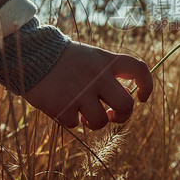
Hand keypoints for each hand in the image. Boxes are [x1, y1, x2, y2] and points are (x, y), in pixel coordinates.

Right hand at [24, 42, 152, 129]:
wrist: (33, 55)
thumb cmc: (67, 60)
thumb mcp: (92, 57)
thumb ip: (109, 74)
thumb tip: (127, 101)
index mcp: (106, 61)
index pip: (138, 69)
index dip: (147, 85)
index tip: (142, 97)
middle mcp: (97, 76)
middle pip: (125, 105)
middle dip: (123, 116)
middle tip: (113, 115)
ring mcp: (80, 92)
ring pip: (100, 122)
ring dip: (95, 122)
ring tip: (85, 114)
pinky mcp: (62, 105)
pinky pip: (75, 124)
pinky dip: (71, 119)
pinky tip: (64, 107)